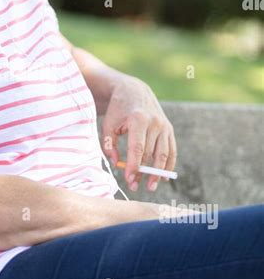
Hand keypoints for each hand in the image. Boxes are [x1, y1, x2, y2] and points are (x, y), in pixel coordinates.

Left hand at [101, 75, 176, 192]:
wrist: (133, 91)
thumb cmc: (117, 110)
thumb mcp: (108, 124)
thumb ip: (110, 145)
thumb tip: (116, 164)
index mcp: (138, 120)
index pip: (137, 149)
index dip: (134, 166)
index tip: (129, 180)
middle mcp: (155, 123)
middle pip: (150, 154)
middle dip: (143, 173)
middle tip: (134, 187)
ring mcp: (164, 126)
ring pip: (163, 154)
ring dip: (157, 173)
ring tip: (151, 187)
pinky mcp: (169, 129)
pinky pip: (171, 150)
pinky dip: (168, 165)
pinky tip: (163, 177)